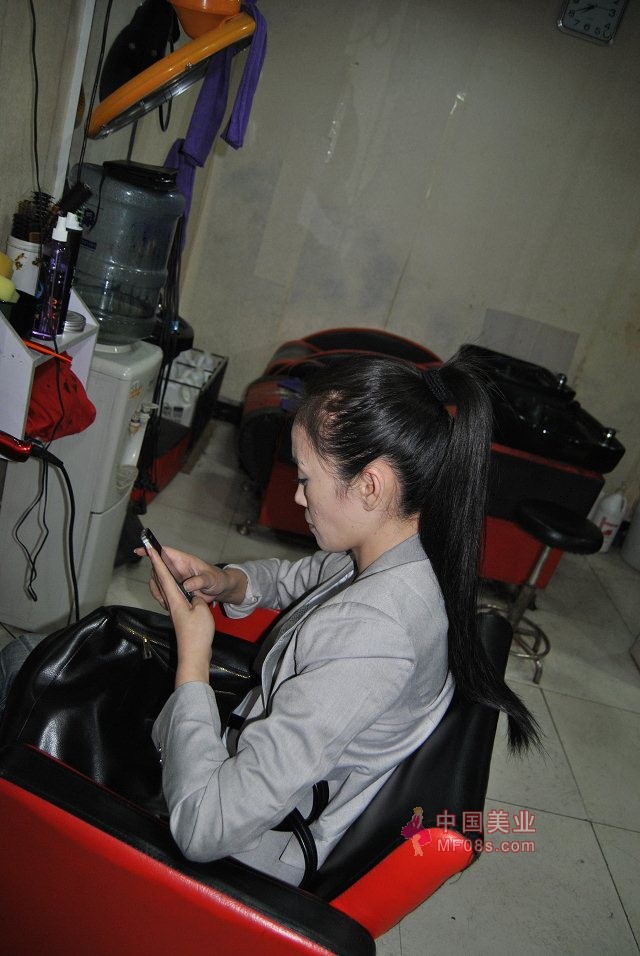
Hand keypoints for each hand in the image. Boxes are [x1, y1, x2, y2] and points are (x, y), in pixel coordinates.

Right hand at [134, 545, 247, 607]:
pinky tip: (168, 604)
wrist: (220, 589)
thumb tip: (186, 586)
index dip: (153, 550)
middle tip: (162, 589)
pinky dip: (162, 598)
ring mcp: (175, 578)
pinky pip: (163, 591)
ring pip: (158, 581)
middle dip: (155, 577)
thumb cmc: (217, 579)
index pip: (165, 552)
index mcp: (184, 561)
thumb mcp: (210, 579)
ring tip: (166, 600)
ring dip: (158, 590)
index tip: (141, 550)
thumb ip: (199, 581)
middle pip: (157, 567)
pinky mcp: (175, 588)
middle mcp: (177, 568)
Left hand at [145, 546, 214, 687]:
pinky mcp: (179, 617)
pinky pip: (171, 597)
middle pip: (160, 582)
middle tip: (152, 553)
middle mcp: (171, 604)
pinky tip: (174, 589)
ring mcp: (174, 611)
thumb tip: (193, 596)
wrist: (194, 654)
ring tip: (160, 568)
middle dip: (156, 567)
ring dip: (161, 577)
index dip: (157, 562)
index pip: (164, 576)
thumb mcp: (202, 610)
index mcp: (174, 599)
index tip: (150, 549)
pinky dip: (169, 588)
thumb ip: (197, 598)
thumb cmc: (197, 633)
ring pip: (164, 590)